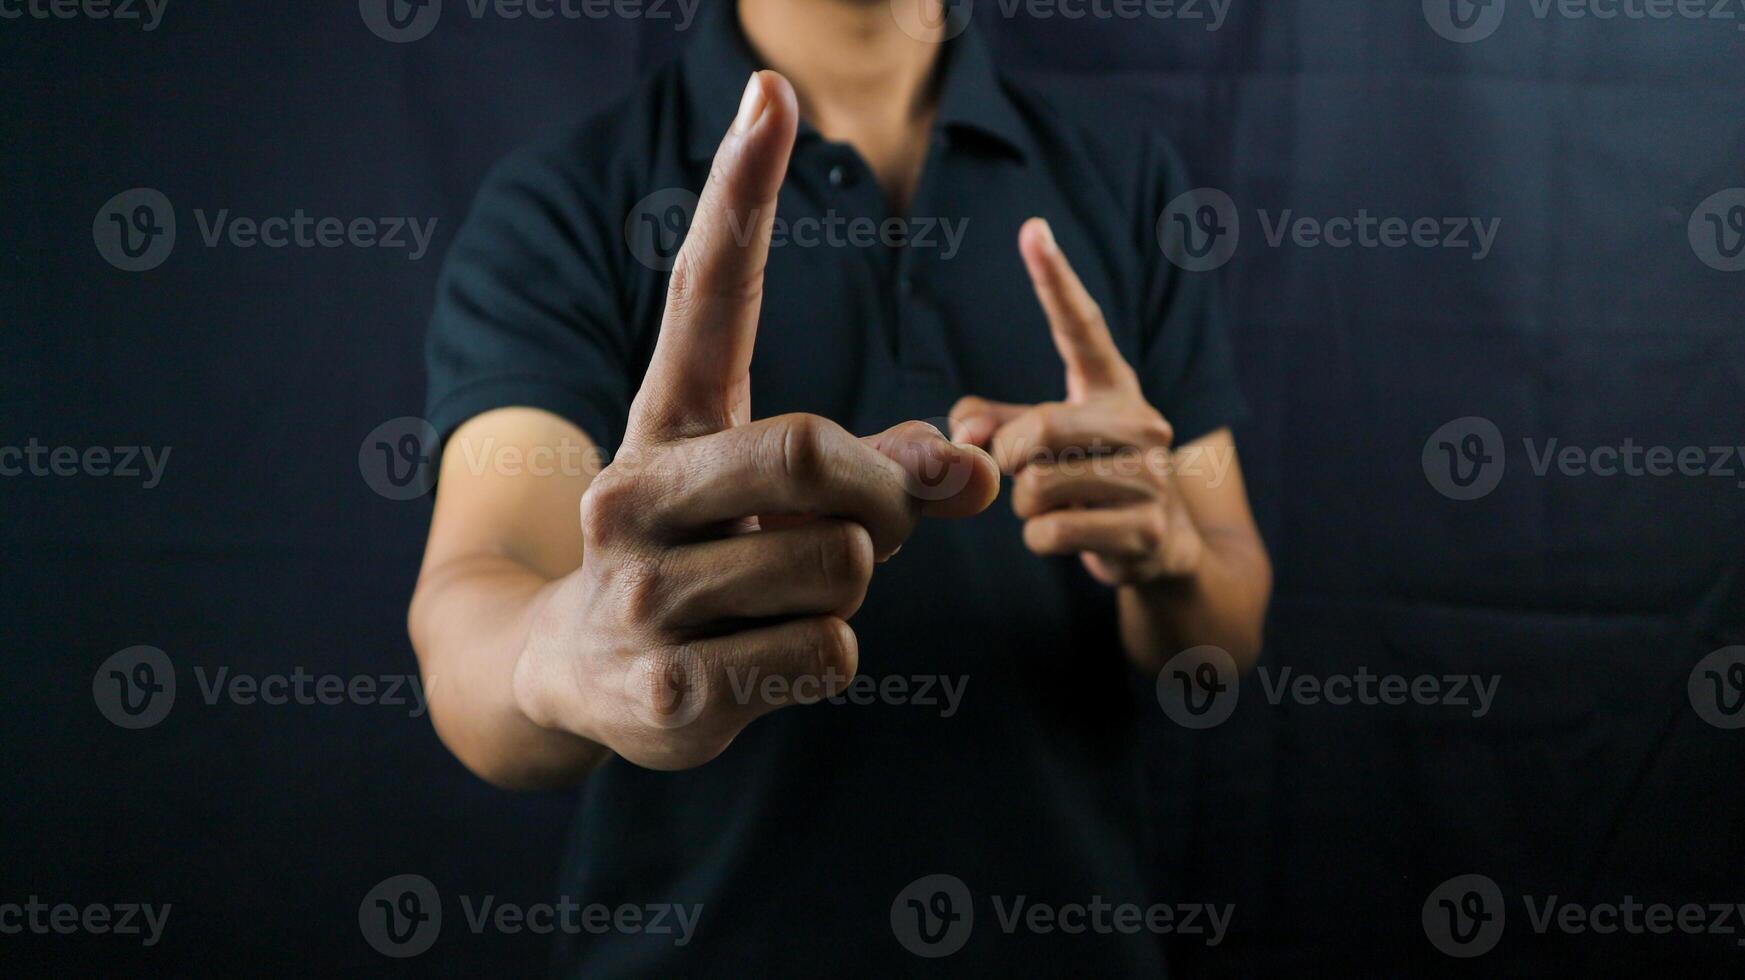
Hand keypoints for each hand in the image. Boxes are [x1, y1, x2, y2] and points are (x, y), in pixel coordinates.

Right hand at [511, 72, 997, 770]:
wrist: (578, 677)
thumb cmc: (704, 558)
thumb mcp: (775, 497)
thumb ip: (884, 463)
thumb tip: (978, 466)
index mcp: (663, 423)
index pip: (706, 295)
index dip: (742, 195)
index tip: (775, 93)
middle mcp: (629, 493)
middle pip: (812, 451)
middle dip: (879, 493)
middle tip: (870, 522)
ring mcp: (638, 594)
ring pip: (842, 565)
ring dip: (851, 587)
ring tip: (781, 600)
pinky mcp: (667, 689)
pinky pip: (830, 652)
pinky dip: (829, 659)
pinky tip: (761, 662)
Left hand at [951, 218, 1201, 587]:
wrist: (1162, 547)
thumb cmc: (1089, 481)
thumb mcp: (1043, 442)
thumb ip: (991, 424)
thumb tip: (960, 438)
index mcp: (1114, 388)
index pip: (1083, 326)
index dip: (1055, 279)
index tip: (1032, 228)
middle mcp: (1143, 423)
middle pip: (1040, 428)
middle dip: (1011, 457)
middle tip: (1023, 470)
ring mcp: (1152, 477)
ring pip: (1039, 487)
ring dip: (1027, 506)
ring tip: (1058, 504)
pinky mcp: (1144, 529)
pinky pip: (1051, 532)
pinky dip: (1041, 539)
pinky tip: (1070, 533)